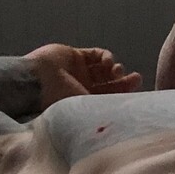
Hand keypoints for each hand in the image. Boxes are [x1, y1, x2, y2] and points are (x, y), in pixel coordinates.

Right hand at [25, 44, 142, 105]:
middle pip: (110, 83)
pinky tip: (107, 61)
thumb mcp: (87, 108)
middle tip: (136, 78)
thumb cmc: (60, 100)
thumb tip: (128, 118)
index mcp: (84, 104)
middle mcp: (81, 88)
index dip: (125, 92)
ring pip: (104, 68)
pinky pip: (96, 54)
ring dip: (114, 68)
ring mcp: (78, 71)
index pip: (110, 97)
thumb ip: (105, 107)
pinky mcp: (74, 55)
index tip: (137, 88)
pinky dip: (105, 56)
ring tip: (116, 70)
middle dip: (124, 80)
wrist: (38, 81)